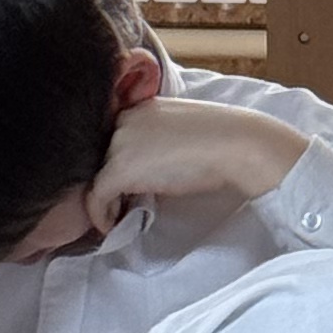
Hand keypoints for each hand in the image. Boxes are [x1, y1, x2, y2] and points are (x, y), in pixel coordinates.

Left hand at [86, 97, 309, 230]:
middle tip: (122, 203)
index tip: (128, 185)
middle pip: (101, 156)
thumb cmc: (221, 140)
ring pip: (97, 176)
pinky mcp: (118, 170)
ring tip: (118, 215)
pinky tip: (112, 225)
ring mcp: (118, 143)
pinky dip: (101, 215)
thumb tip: (147, 169)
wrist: (236, 146)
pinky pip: (97, 197)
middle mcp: (123, 120)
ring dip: (106, 198)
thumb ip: (158, 140)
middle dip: (110, 180)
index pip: (113, 137)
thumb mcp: (181, 130)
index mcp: (141, 107)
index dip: (117, 163)